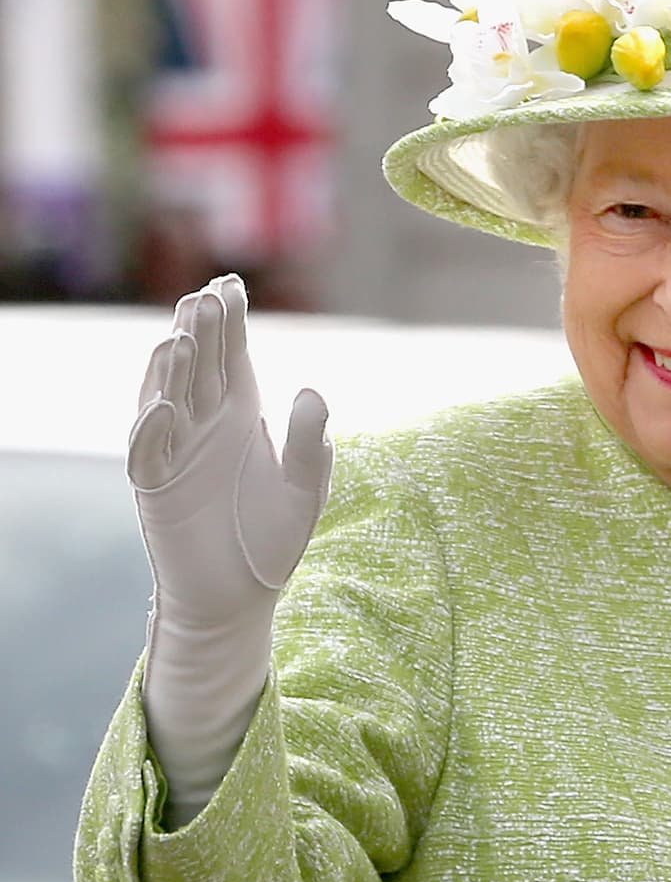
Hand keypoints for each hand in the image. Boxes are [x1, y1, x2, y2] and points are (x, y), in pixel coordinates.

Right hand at [129, 275, 331, 634]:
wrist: (239, 597)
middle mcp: (204, 424)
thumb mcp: (305, 489)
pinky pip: (147, 451)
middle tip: (206, 296)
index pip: (231, 355)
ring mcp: (175, 452)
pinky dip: (152, 428)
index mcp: (240, 415)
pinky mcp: (154, 487)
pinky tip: (165, 405)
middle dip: (201, 332)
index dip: (229, 321)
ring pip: (166, 397)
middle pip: (199, 365)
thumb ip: (310, 442)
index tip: (230, 283)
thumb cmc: (271, 540)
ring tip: (184, 337)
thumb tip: (312, 390)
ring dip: (173, 369)